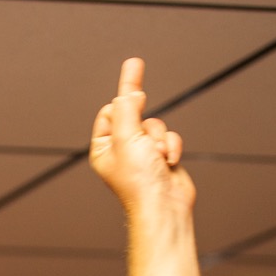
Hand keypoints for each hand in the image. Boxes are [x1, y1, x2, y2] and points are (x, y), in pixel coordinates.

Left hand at [89, 58, 193, 216]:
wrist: (164, 206)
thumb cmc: (139, 180)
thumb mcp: (126, 136)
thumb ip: (126, 107)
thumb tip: (129, 87)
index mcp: (103, 148)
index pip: (109, 111)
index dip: (121, 103)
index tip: (132, 87)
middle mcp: (121, 150)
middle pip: (134, 114)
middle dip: (144, 121)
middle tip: (136, 69)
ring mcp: (142, 154)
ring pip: (154, 125)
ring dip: (159, 138)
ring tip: (158, 156)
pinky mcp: (161, 158)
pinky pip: (169, 138)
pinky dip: (172, 147)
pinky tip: (169, 162)